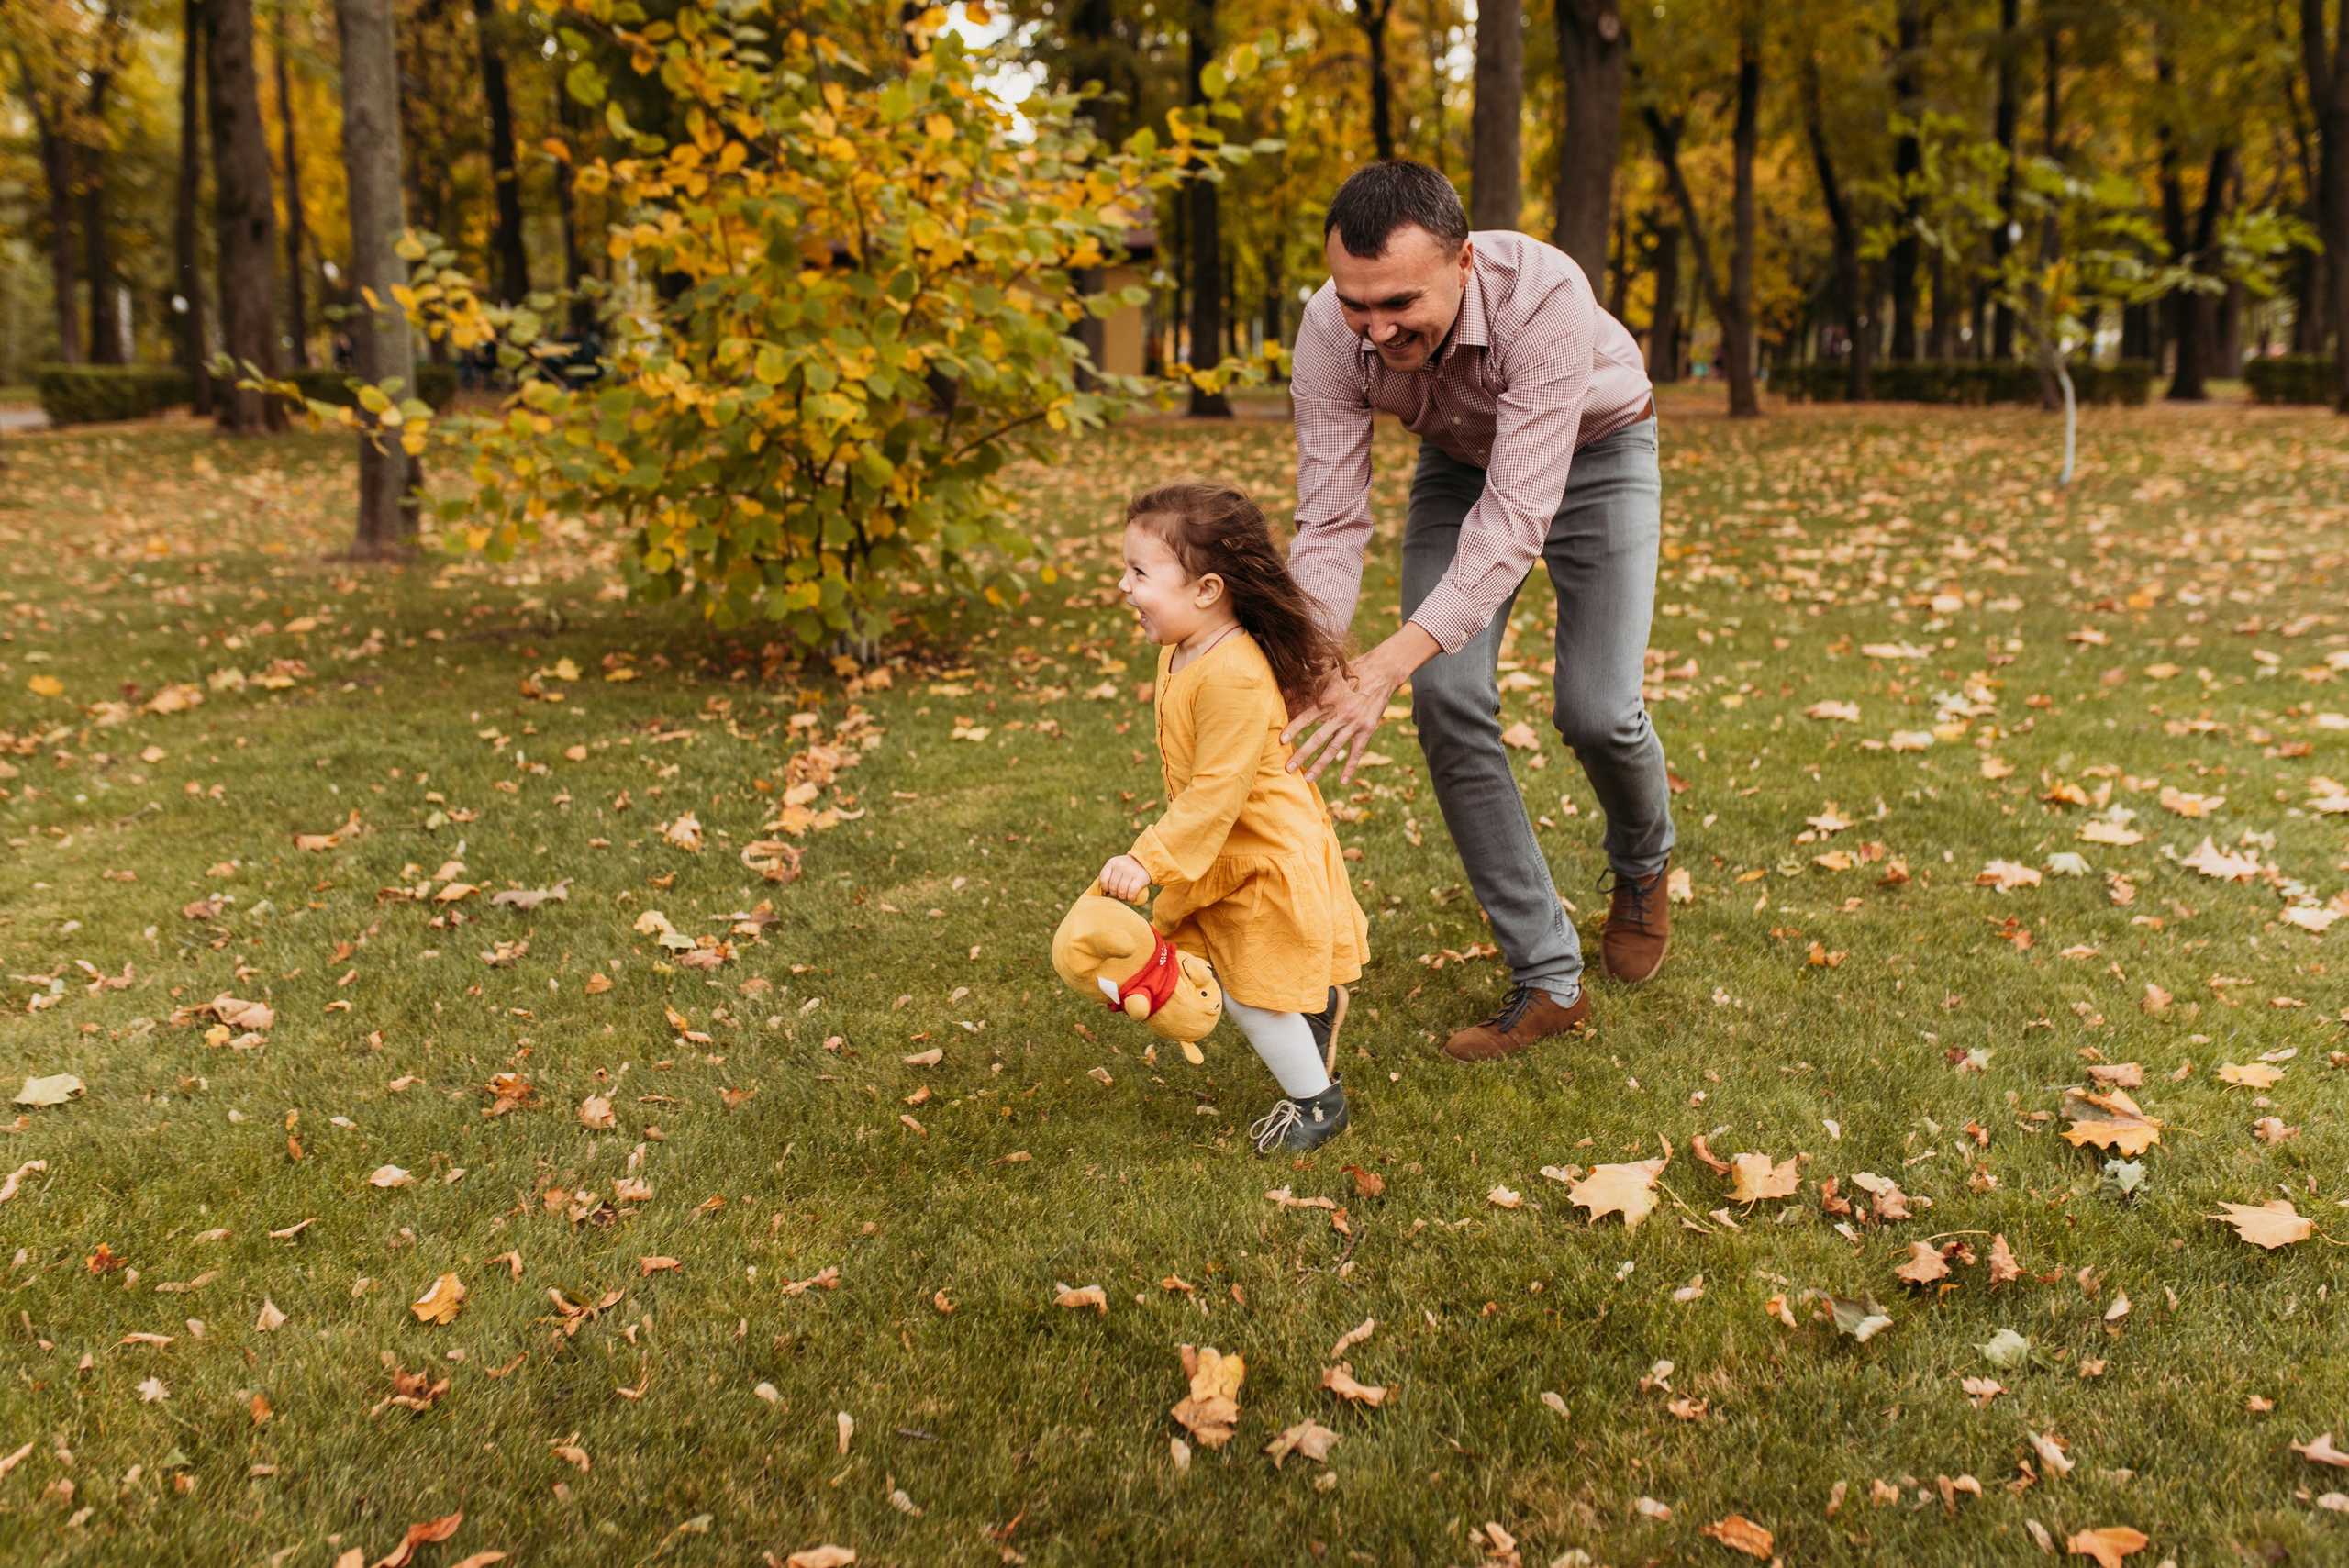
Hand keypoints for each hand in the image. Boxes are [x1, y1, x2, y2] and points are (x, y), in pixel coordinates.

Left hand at [1097, 854, 1151, 901]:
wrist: (1145, 861)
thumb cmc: (1127, 869)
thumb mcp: (1116, 867)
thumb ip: (1109, 876)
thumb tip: (1104, 893)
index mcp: (1112, 863)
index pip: (1103, 880)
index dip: (1106, 888)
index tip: (1111, 889)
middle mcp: (1120, 865)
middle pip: (1113, 887)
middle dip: (1116, 894)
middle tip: (1120, 893)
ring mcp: (1130, 871)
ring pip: (1122, 891)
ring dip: (1123, 897)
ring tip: (1126, 896)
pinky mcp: (1140, 878)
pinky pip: (1132, 892)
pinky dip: (1131, 898)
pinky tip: (1132, 898)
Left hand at [1281, 622, 1440, 784]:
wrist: (1381, 673)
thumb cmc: (1350, 673)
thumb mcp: (1328, 676)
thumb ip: (1309, 689)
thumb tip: (1285, 693)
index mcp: (1328, 701)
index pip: (1306, 718)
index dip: (1293, 729)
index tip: (1280, 741)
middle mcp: (1340, 715)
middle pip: (1317, 739)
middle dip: (1301, 754)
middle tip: (1288, 768)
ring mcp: (1354, 724)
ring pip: (1334, 749)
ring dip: (1320, 765)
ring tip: (1308, 778)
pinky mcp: (1367, 730)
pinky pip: (1357, 752)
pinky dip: (1350, 767)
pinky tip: (1343, 781)